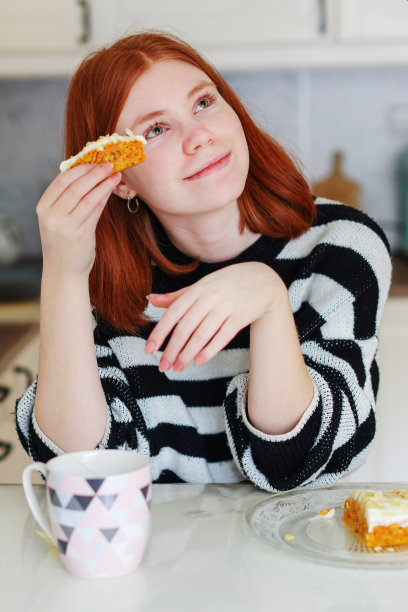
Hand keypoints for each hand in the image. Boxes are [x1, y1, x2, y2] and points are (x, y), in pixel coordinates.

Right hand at [36, 163, 120, 276]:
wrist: (64, 270)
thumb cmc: (63, 241)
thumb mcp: (57, 218)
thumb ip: (66, 199)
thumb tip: (88, 173)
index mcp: (43, 208)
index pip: (61, 181)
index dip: (80, 169)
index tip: (94, 161)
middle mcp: (52, 216)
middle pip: (76, 187)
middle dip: (95, 173)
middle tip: (109, 164)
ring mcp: (66, 226)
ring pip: (88, 198)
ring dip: (103, 184)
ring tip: (115, 175)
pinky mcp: (81, 234)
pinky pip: (95, 211)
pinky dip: (104, 197)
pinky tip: (111, 190)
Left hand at [145, 262, 285, 370]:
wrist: (263, 280)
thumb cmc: (227, 284)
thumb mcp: (202, 285)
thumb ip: (177, 296)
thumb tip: (150, 300)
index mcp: (197, 290)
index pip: (172, 313)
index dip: (159, 333)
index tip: (149, 350)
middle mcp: (210, 297)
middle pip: (185, 327)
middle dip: (172, 349)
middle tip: (163, 366)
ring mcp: (226, 306)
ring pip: (202, 334)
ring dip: (188, 354)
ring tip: (178, 367)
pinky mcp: (241, 316)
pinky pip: (223, 336)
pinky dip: (209, 350)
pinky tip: (198, 361)